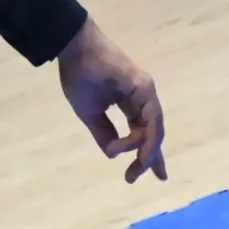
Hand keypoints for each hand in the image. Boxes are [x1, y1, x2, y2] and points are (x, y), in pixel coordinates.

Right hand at [57, 17, 165, 183]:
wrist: (74, 50)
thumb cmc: (79, 77)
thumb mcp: (90, 114)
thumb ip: (104, 133)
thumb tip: (113, 154)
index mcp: (131, 104)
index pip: (143, 134)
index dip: (144, 156)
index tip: (136, 177)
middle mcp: (143, 100)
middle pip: (153, 134)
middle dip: (147, 159)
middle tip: (133, 178)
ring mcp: (146, 93)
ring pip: (154, 129)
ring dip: (145, 151)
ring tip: (136, 167)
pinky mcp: (144, 88)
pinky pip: (150, 118)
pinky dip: (145, 136)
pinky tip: (139, 151)